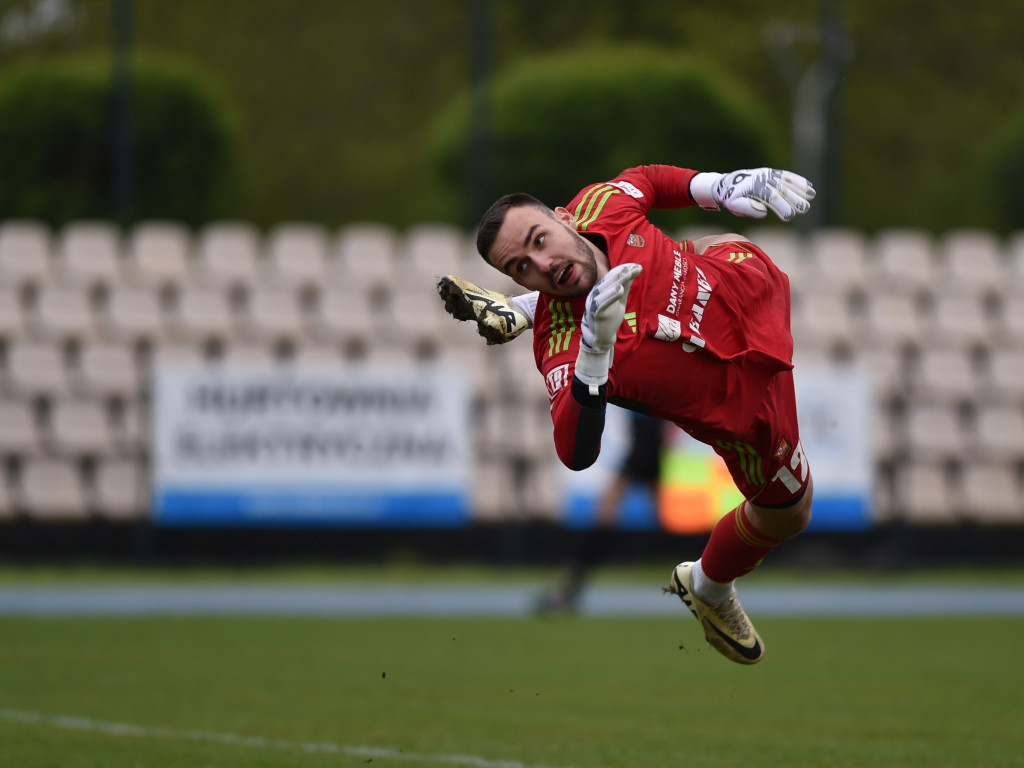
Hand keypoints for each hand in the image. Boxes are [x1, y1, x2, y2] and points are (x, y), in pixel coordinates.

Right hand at [576, 263, 641, 390]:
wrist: (600, 337)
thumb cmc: (609, 317)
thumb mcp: (619, 299)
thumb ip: (625, 286)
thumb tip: (634, 270)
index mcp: (601, 289)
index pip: (612, 276)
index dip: (624, 270)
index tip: (637, 266)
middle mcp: (595, 294)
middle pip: (608, 280)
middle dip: (622, 273)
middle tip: (634, 268)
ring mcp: (594, 304)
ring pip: (604, 290)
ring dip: (616, 281)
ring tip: (627, 275)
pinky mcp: (596, 314)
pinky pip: (601, 303)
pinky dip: (610, 296)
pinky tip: (619, 290)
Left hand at [692, 168, 814, 221]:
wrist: (727, 183)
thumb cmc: (731, 198)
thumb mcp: (734, 205)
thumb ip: (747, 208)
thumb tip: (764, 210)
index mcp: (754, 188)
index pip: (771, 198)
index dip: (782, 207)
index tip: (790, 217)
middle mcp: (763, 179)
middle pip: (782, 190)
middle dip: (795, 199)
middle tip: (805, 209)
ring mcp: (768, 174)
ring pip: (787, 181)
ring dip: (801, 188)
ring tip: (812, 195)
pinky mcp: (771, 172)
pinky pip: (786, 175)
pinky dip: (798, 180)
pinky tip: (809, 186)